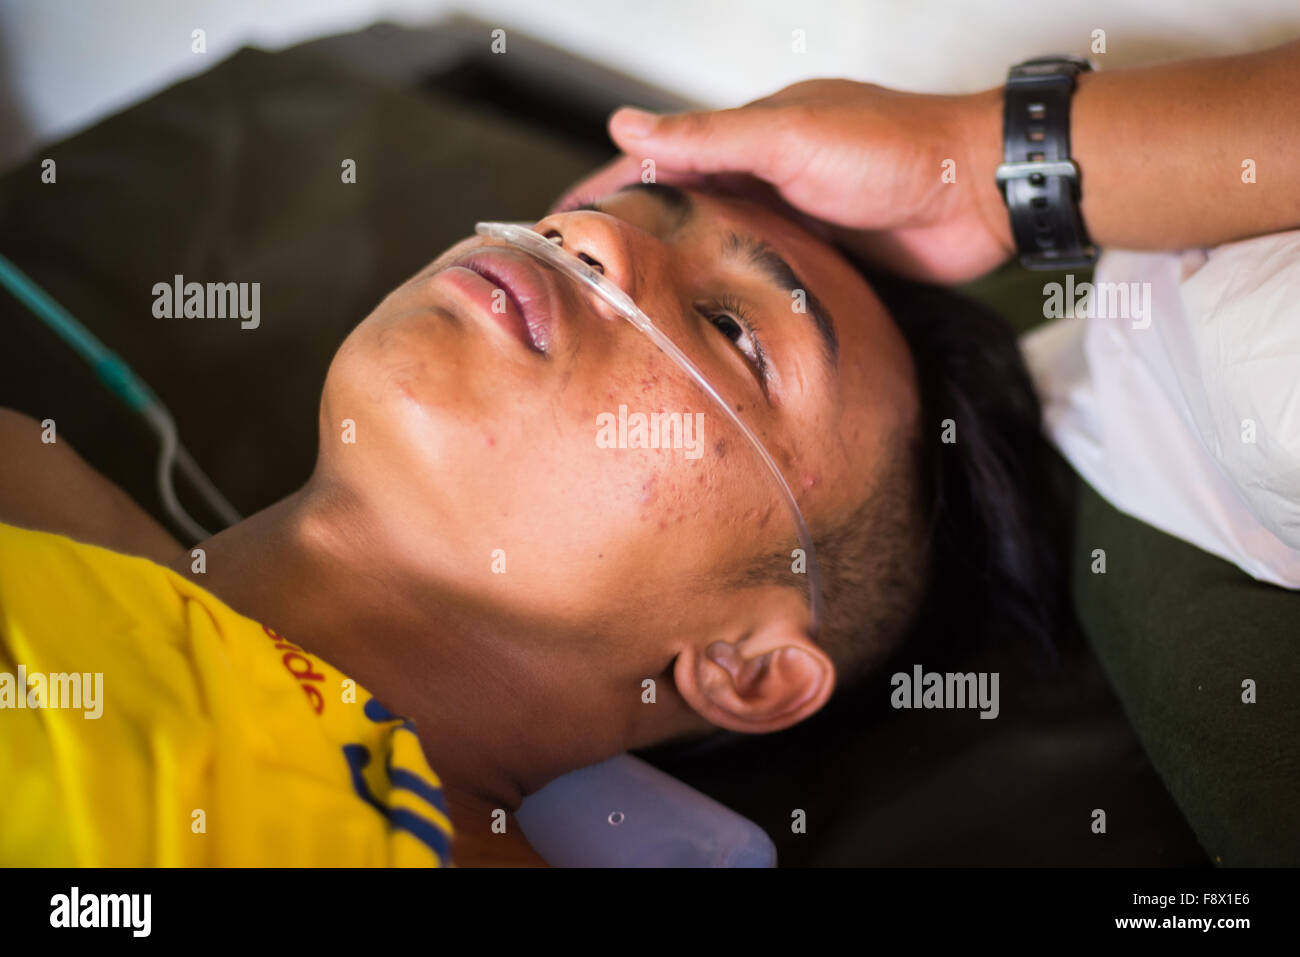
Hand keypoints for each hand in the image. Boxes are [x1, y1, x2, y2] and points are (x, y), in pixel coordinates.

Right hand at [553, 79, 1014, 284]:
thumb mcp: (791, 137)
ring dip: (678, 266)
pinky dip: (729, 291)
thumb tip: (627, 125)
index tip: (560, 216)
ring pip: (719, 244)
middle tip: (586, 271)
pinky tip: (707, 318)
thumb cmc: (898, 150)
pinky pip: (762, 274)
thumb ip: (710, 137)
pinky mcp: (823, 257)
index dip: (608, 186)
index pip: (662, 157)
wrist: (981, 193)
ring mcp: (795, 217)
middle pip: (684, 204)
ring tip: (630, 303)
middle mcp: (768, 174)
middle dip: (634, 232)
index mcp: (753, 135)